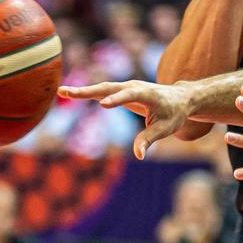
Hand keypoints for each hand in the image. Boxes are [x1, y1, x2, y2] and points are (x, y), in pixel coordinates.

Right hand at [59, 80, 194, 158]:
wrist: (180, 98)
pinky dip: (87, 93)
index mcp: (147, 94)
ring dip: (82, 91)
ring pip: (102, 88)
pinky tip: (70, 94)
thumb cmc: (174, 114)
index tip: (102, 105)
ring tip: (62, 92)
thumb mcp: (165, 129)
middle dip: (88, 91)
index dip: (117, 100)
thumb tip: (139, 156)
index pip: (130, 95)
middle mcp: (134, 86)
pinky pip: (102, 91)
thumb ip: (149, 140)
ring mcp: (126, 87)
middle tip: (67, 92)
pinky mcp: (121, 91)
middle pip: (108, 88)